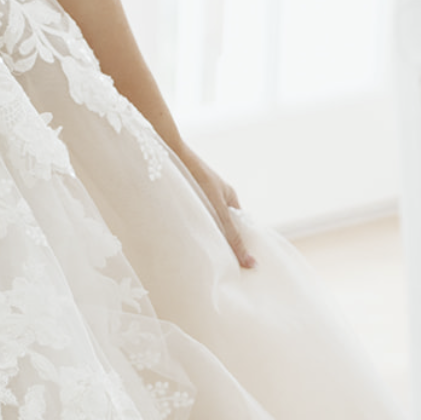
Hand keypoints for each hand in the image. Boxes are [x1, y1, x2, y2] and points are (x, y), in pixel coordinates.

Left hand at [177, 143, 256, 269]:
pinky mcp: (185, 196)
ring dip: (204, 237)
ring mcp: (201, 196)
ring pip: (206, 223)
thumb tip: (250, 263)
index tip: (242, 268)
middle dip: (221, 244)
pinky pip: (191, 217)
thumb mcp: (217, 209)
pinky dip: (191, 228)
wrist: (170, 151)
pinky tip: (185, 241)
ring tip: (203, 259)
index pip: (241, 228)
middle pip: (223, 227)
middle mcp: (217, 197)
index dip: (241, 245)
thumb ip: (231, 235)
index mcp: (230, 198)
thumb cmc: (196, 175)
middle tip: (221, 268)